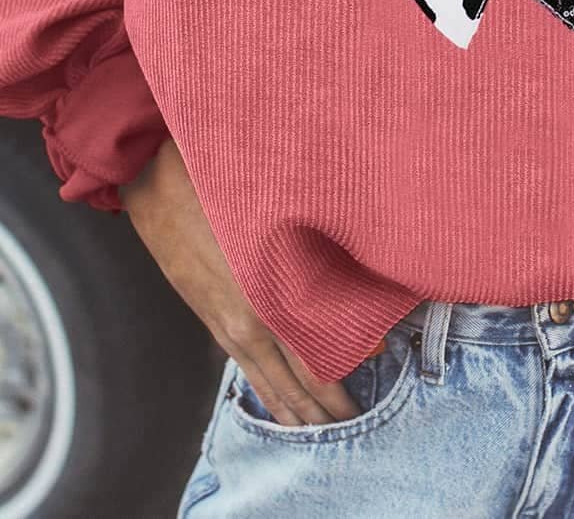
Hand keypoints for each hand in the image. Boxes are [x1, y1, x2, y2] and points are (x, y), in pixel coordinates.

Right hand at [119, 138, 384, 425]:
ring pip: (268, 383)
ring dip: (296, 408)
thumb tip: (359, 279)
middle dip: (325, 407)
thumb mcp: (277, 214)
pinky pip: (247, 368)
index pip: (315, 356)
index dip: (346, 373)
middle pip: (295, 381)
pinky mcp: (212, 319)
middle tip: (354, 422)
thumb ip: (316, 248)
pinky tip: (280, 404)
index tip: (377, 378)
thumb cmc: (223, 187)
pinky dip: (268, 392)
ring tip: (323, 427)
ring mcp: (227, 325)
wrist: (158, 183)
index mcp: (269, 297)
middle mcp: (249, 323)